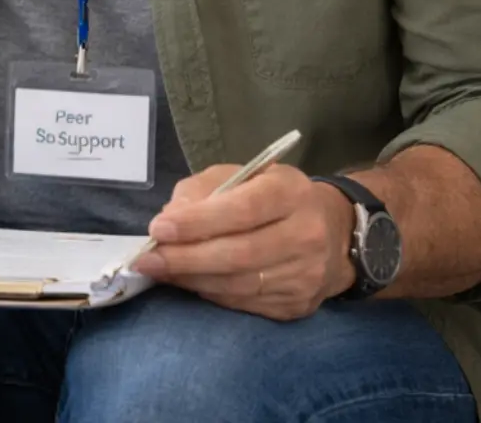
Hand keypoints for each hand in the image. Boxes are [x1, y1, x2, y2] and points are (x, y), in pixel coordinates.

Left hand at [132, 163, 357, 319]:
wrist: (334, 233)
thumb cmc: (272, 195)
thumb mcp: (241, 175)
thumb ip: (203, 190)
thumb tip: (169, 219)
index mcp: (290, 192)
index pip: (242, 210)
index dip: (198, 222)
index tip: (158, 228)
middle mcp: (306, 234)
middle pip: (239, 253)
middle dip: (186, 258)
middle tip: (146, 259)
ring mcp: (307, 274)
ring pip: (240, 284)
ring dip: (192, 280)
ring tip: (159, 272)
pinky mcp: (300, 304)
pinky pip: (246, 303)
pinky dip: (212, 294)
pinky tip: (190, 283)